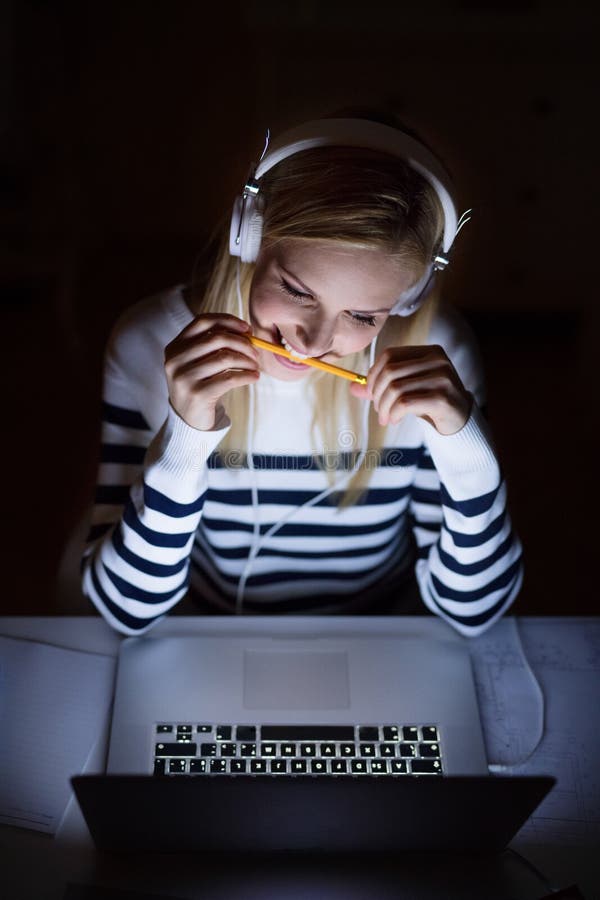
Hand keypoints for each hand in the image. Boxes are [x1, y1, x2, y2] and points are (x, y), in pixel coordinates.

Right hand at [164, 314, 259, 430]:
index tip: (247, 328)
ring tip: (255, 366)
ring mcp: (184, 378)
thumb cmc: (200, 386)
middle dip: (242, 343)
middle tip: (255, 352)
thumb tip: (247, 331)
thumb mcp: (200, 363)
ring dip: (247, 360)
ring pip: (225, 358)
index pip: (202, 322)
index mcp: (175, 347)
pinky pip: (229, 378)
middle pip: (216, 338)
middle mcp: (175, 360)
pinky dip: (246, 375)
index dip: (227, 320)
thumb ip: (214, 345)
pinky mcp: (197, 394)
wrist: (189, 420)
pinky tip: (254, 377)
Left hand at [349, 345, 471, 434]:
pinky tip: (394, 420)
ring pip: (396, 388)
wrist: (460, 419)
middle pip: (390, 372)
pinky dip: (393, 413)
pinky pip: (405, 403)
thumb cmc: (430, 401)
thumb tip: (352, 386)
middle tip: (378, 410)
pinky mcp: (443, 397)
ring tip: (385, 418)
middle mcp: (437, 360)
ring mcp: (442, 377)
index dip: (373, 374)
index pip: (389, 355)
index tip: (371, 393)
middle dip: (377, 394)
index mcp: (428, 351)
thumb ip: (381, 386)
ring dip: (384, 407)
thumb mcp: (406, 390)